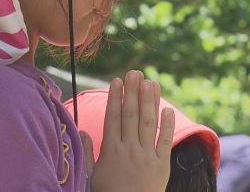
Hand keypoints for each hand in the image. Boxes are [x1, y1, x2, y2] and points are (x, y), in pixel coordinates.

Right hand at [84, 70, 174, 191]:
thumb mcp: (90, 175)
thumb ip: (87, 152)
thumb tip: (82, 130)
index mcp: (111, 150)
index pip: (113, 117)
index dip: (115, 97)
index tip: (116, 80)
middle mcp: (129, 150)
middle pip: (131, 115)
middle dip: (133, 92)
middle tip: (135, 72)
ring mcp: (146, 156)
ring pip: (148, 123)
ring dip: (149, 101)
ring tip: (150, 82)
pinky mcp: (161, 165)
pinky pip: (165, 141)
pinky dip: (167, 125)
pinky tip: (167, 109)